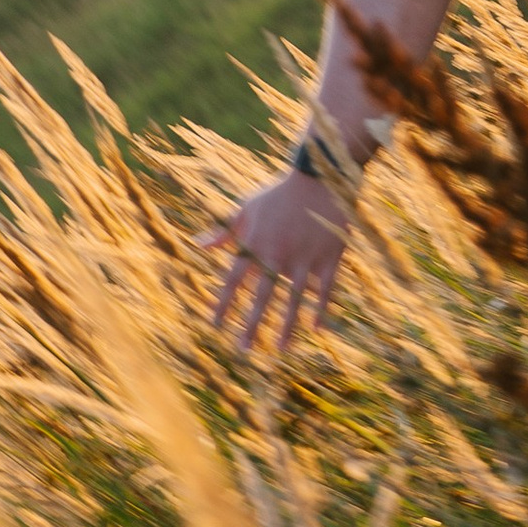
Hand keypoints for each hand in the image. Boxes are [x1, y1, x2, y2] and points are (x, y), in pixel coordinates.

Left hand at [198, 161, 357, 353]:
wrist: (320, 176)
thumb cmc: (279, 194)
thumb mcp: (246, 208)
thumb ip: (224, 232)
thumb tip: (198, 246)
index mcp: (255, 243)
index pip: (233, 281)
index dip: (223, 304)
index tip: (215, 326)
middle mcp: (277, 254)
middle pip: (262, 297)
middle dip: (252, 325)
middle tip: (244, 350)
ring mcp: (305, 257)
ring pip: (294, 299)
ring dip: (287, 326)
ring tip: (281, 350)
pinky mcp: (329, 256)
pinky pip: (325, 289)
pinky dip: (321, 309)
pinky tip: (317, 328)